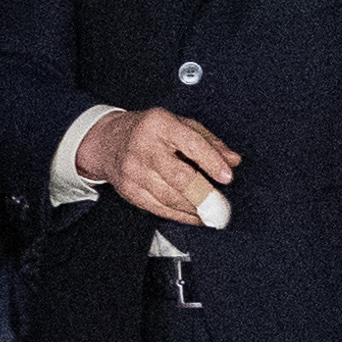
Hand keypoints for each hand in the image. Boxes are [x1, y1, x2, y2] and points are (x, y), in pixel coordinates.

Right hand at [85, 105, 243, 225]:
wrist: (108, 142)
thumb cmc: (150, 131)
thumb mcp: (180, 125)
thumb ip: (209, 142)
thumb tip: (233, 160)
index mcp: (160, 125)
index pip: (190, 144)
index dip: (211, 162)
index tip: (227, 177)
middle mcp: (144, 147)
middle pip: (178, 177)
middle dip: (204, 196)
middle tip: (222, 209)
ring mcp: (134, 171)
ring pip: (169, 198)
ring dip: (195, 210)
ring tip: (213, 214)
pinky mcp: (129, 191)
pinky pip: (159, 208)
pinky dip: (181, 216)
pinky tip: (195, 217)